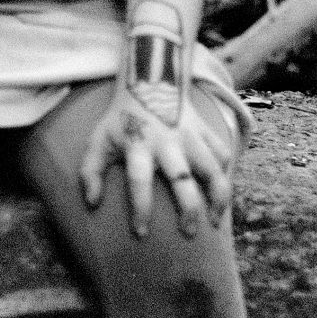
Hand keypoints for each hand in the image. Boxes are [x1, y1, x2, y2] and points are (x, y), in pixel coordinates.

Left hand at [79, 85, 234, 237]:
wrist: (149, 83)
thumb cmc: (122, 120)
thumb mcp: (99, 140)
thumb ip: (90, 171)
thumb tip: (92, 203)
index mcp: (139, 145)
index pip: (139, 181)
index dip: (140, 209)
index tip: (141, 233)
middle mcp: (168, 142)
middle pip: (183, 180)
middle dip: (189, 210)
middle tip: (189, 234)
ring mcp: (191, 135)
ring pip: (213, 169)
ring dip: (218, 197)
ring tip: (215, 221)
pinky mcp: (206, 130)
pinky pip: (223, 153)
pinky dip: (227, 173)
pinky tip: (221, 194)